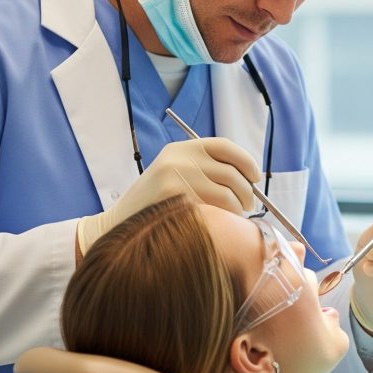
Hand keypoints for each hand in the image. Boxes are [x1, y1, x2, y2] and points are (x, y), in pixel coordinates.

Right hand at [76, 138, 261, 255]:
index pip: (224, 146)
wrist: (117, 226)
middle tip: (248, 205)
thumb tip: (246, 179)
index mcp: (180, 149)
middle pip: (231, 172)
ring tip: (235, 216)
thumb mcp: (173, 175)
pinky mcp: (176, 199)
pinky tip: (220, 223)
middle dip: (246, 192)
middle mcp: (179, 158)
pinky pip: (215, 209)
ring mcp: (176, 177)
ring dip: (238, 208)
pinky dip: (224, 217)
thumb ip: (203, 170)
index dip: (246, 161)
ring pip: (227, 194)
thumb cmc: (152, 205)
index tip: (255, 176)